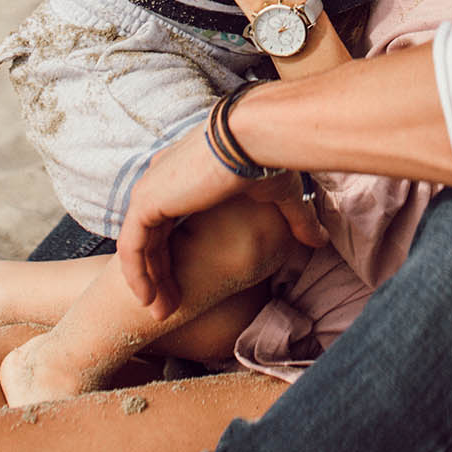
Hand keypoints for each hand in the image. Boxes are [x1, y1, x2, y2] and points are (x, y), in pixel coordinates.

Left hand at [116, 118, 323, 318]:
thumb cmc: (268, 158)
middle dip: (160, 274)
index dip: (175, 253)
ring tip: (162, 313)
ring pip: (140, 245)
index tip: (185, 286)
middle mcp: (163, 179)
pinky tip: (149, 301)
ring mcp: (151, 189)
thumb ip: (295, 220)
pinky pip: (132, 247)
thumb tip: (320, 241)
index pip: (171, 219)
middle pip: (153, 236)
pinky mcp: (147, 201)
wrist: (254, 137)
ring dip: (149, 281)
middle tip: (170, 309)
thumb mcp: (282, 196)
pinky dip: (137, 276)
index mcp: (187, 174)